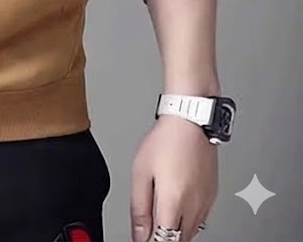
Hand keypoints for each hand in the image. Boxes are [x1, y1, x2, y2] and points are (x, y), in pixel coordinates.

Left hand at [130, 115, 217, 241]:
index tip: (143, 238)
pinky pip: (200, 221)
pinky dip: (187, 222)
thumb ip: (139, 209)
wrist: (191, 121)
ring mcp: (206, 203)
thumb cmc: (166, 140)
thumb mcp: (140, 173)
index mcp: (174, 202)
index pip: (164, 241)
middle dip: (162, 238)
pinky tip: (176, 208)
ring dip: (175, 233)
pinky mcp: (212, 197)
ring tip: (160, 215)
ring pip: (190, 234)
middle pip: (178, 241)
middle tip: (149, 227)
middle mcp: (193, 207)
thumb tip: (138, 235)